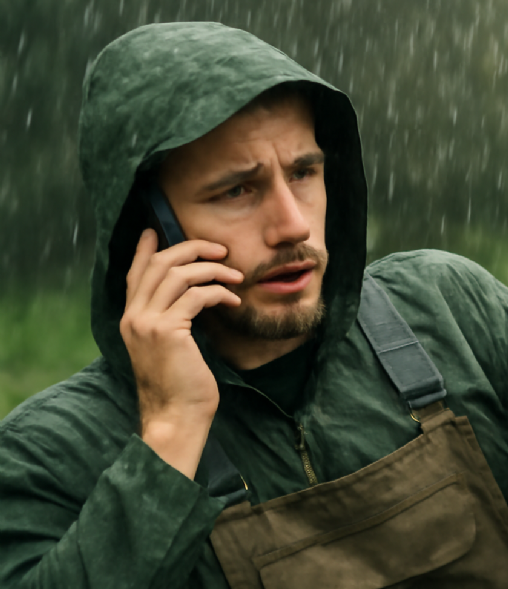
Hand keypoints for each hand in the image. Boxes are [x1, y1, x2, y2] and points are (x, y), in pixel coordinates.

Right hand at [120, 229, 242, 476]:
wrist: (176, 418)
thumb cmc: (181, 386)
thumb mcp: (172, 348)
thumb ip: (173, 321)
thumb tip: (195, 298)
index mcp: (131, 319)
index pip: (135, 273)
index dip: (145, 249)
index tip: (155, 230)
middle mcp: (133, 317)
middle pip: (159, 264)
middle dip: (191, 249)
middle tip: (220, 250)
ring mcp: (148, 324)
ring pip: (179, 274)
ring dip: (212, 269)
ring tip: (236, 276)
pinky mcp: (168, 332)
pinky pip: (197, 296)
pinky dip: (219, 292)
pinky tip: (234, 300)